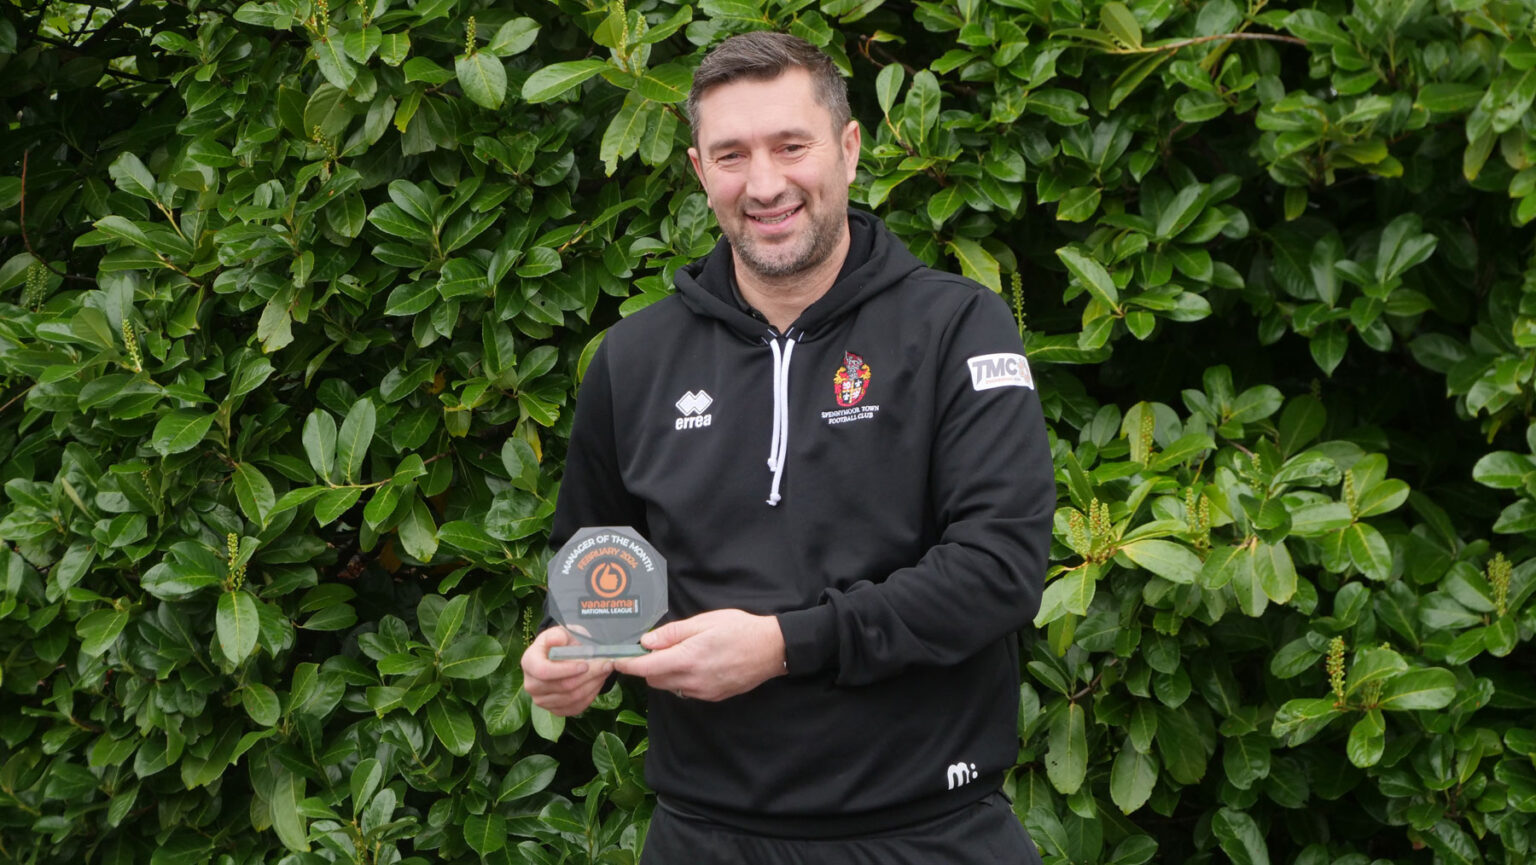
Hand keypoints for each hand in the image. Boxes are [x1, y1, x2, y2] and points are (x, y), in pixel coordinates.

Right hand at [520, 627, 613, 715]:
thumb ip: (558, 634)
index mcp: (529, 662)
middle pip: (563, 686)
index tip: (586, 664)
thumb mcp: (559, 632)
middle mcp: (531, 684)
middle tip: (606, 665)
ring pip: (573, 698)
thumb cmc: (560, 643)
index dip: (567, 669)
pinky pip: (576, 707)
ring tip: (604, 671)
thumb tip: (559, 640)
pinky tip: (597, 682)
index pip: (544, 671)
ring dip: (593, 684)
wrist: (560, 656)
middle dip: (589, 676)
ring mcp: (541, 700)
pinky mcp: (555, 710)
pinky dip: (591, 695)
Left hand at [613, 609, 785, 701]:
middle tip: (655, 647)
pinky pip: (686, 691)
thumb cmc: (740, 628)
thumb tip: (645, 642)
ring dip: (664, 673)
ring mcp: (703, 692)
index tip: (615, 658)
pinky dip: (681, 679)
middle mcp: (692, 680)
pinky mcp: (712, 697)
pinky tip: (696, 663)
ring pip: (669, 686)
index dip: (627, 663)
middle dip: (647, 666)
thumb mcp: (705, 622)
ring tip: (679, 653)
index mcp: (688, 658)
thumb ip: (673, 633)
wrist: (773, 649)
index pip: (645, 668)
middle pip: (654, 680)